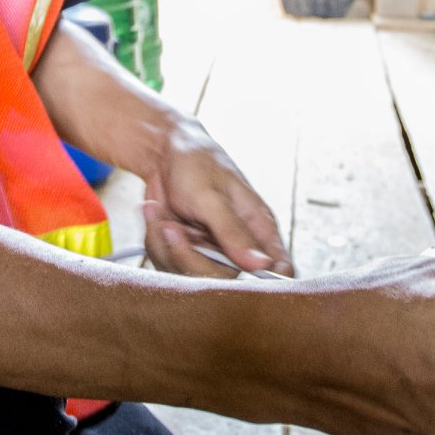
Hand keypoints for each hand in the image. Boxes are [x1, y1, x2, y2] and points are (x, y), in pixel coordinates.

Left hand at [141, 118, 290, 276]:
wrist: (163, 153)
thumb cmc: (196, 163)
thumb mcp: (212, 195)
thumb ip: (233, 231)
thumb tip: (261, 265)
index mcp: (259, 228)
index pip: (279, 267)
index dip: (267, 281)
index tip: (237, 274)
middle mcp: (237, 246)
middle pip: (223, 282)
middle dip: (189, 258)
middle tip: (171, 228)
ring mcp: (209, 252)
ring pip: (189, 276)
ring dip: (166, 245)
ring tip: (160, 213)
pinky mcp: (184, 253)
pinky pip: (167, 264)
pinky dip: (155, 240)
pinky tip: (156, 215)